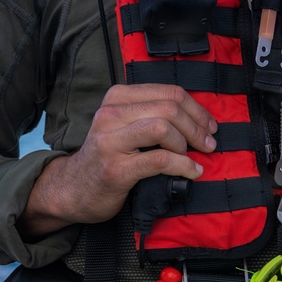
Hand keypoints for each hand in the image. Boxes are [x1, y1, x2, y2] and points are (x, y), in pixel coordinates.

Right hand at [20, 84, 216, 237]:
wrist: (73, 189)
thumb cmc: (107, 157)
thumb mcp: (123, 125)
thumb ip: (151, 114)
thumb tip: (197, 117)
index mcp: (117, 98)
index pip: (168, 92)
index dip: (196, 108)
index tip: (209, 125)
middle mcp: (111, 114)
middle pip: (169, 108)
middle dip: (196, 127)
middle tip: (208, 144)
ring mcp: (111, 141)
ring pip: (163, 128)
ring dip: (187, 144)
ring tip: (192, 157)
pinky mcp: (116, 168)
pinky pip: (159, 159)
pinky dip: (183, 165)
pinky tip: (191, 172)